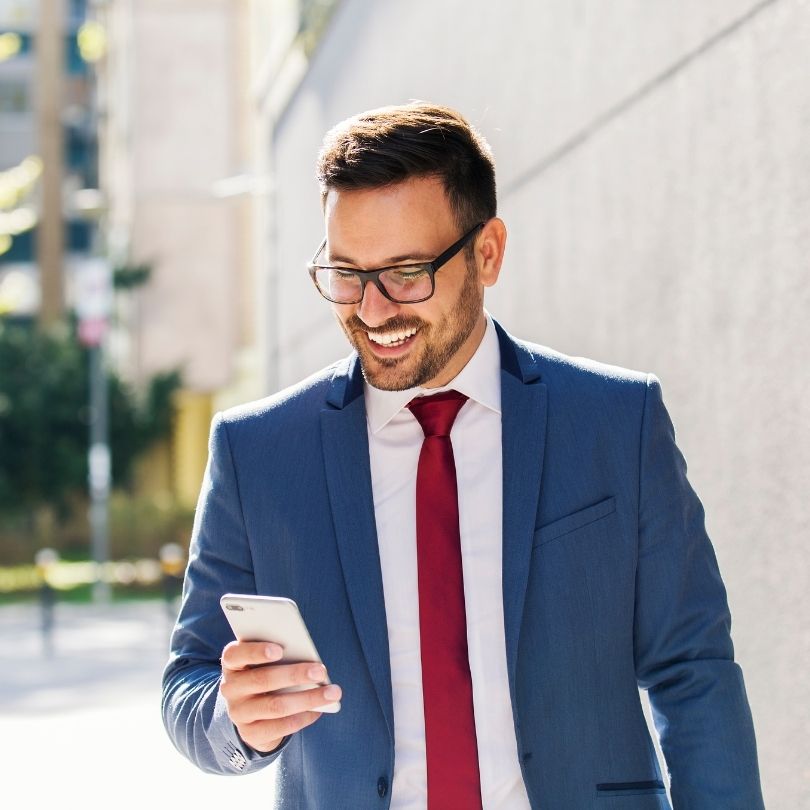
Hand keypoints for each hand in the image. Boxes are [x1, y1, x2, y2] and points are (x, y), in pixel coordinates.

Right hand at [219, 640, 341, 752]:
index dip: (256, 652)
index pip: (235, 654)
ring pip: (275, 706)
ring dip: (308, 698)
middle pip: (262, 680)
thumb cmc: (264, 672)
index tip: (280, 649)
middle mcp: (230, 688)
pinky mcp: (250, 733)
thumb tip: (308, 656)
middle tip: (321, 671)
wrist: (249, 711)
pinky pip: (280, 727)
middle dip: (295, 675)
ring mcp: (238, 713)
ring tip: (332, 693)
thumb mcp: (264, 661)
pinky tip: (319, 710)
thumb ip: (278, 654)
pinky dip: (303, 717)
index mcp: (232, 663)